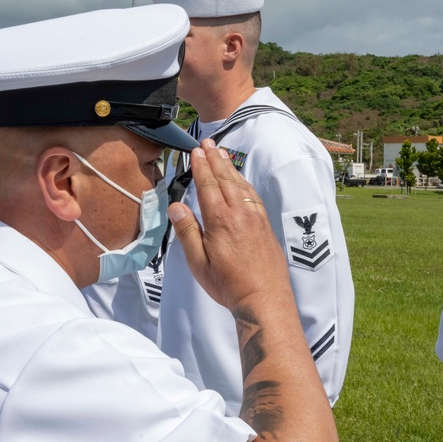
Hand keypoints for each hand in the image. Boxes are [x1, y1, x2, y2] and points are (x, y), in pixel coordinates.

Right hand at [168, 140, 289, 309]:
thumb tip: (176, 207)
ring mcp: (256, 218)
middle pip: (226, 180)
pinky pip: (254, 197)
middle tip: (208, 143)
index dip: (201, 167)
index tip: (195, 152)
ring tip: (222, 153)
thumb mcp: (199, 263)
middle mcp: (240, 214)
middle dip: (215, 159)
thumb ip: (188, 232)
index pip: (208, 186)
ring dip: (230, 168)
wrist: (264, 299)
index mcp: (220, 221)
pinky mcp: (266, 226)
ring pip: (242, 186)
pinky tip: (241, 181)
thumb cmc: (228, 285)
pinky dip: (245, 184)